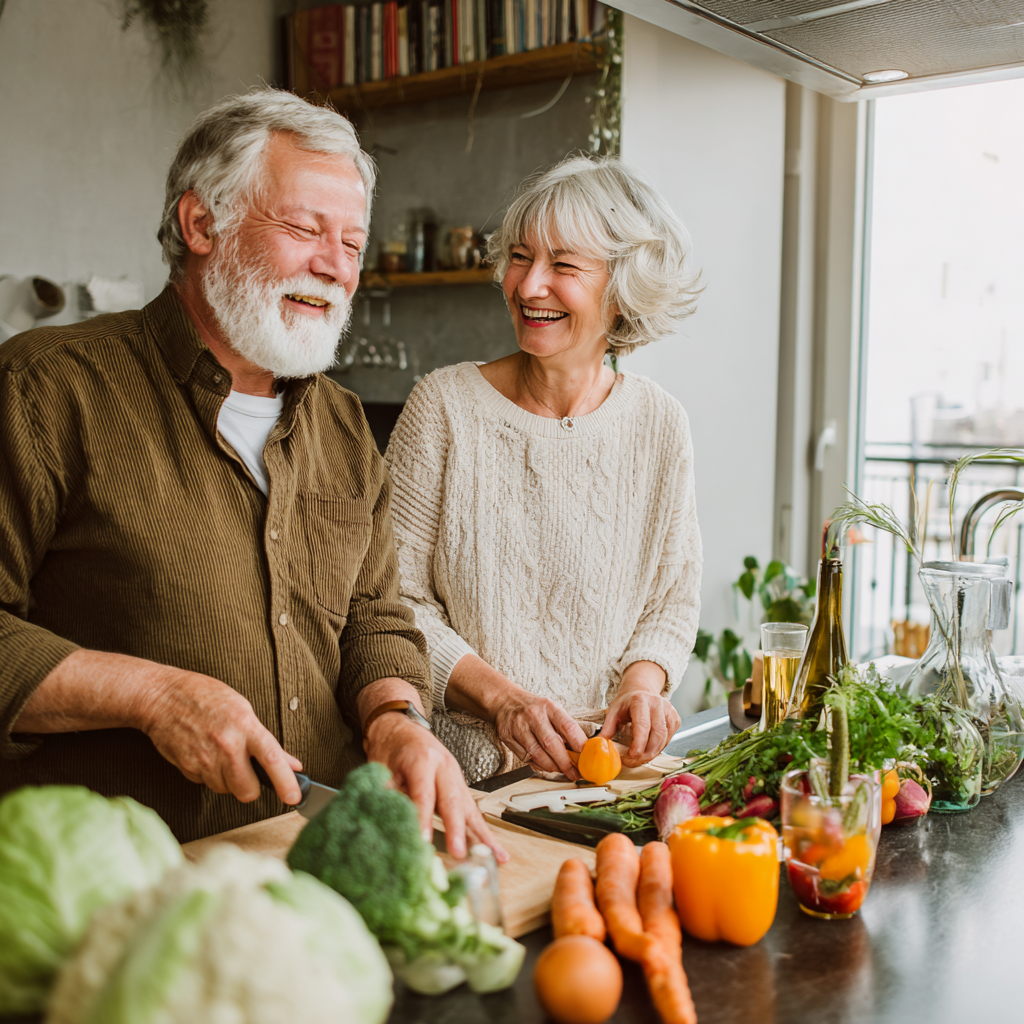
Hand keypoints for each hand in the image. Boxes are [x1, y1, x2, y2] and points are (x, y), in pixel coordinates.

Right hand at [19, 649, 303, 806]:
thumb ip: (268, 743)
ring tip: (218, 756)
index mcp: (244, 726)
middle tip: (245, 770)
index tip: (295, 798)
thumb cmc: (205, 697)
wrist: (154, 693)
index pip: (271, 760)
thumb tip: (294, 764)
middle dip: (248, 784)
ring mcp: (202, 758)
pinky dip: (206, 776)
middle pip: (246, 788)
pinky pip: (204, 783)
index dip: (285, 783)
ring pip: (225, 790)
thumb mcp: (241, 711)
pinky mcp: (183, 767)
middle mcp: (225, 744)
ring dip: (226, 780)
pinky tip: (200, 755)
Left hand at [363, 711, 508, 862]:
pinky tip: (496, 851)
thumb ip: (389, 796)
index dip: (422, 820)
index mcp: (422, 759)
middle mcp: (444, 767)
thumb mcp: (381, 769)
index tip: (421, 842)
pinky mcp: (460, 788)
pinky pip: (472, 812)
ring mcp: (456, 777)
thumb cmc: (390, 748)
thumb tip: (392, 827)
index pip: (424, 794)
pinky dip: (483, 833)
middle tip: (458, 853)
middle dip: (456, 830)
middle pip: (452, 801)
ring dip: (481, 835)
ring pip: (470, 808)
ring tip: (494, 856)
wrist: (401, 728)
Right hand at [493, 691, 588, 780]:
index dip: (578, 743)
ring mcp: (519, 726)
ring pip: (537, 754)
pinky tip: (543, 764)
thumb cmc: (534, 708)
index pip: (567, 726)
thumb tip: (581, 750)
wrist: (506, 701)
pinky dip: (537, 764)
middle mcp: (533, 715)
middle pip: (551, 744)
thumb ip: (565, 727)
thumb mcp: (552, 709)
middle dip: (565, 763)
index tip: (585, 757)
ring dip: (551, 767)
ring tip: (560, 770)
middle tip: (574, 773)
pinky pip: (525, 757)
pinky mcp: (508, 737)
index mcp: (549, 707)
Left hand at [600, 662, 679, 767]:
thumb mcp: (613, 711)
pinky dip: (660, 748)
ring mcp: (669, 710)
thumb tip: (599, 745)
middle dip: (646, 752)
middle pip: (657, 734)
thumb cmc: (626, 702)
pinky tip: (649, 750)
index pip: (643, 725)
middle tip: (633, 762)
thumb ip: (607, 728)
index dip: (639, 743)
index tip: (632, 756)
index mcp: (640, 700)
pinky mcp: (675, 718)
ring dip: (653, 753)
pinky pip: (669, 738)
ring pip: (665, 738)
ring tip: (639, 759)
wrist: (641, 689)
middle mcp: (657, 704)